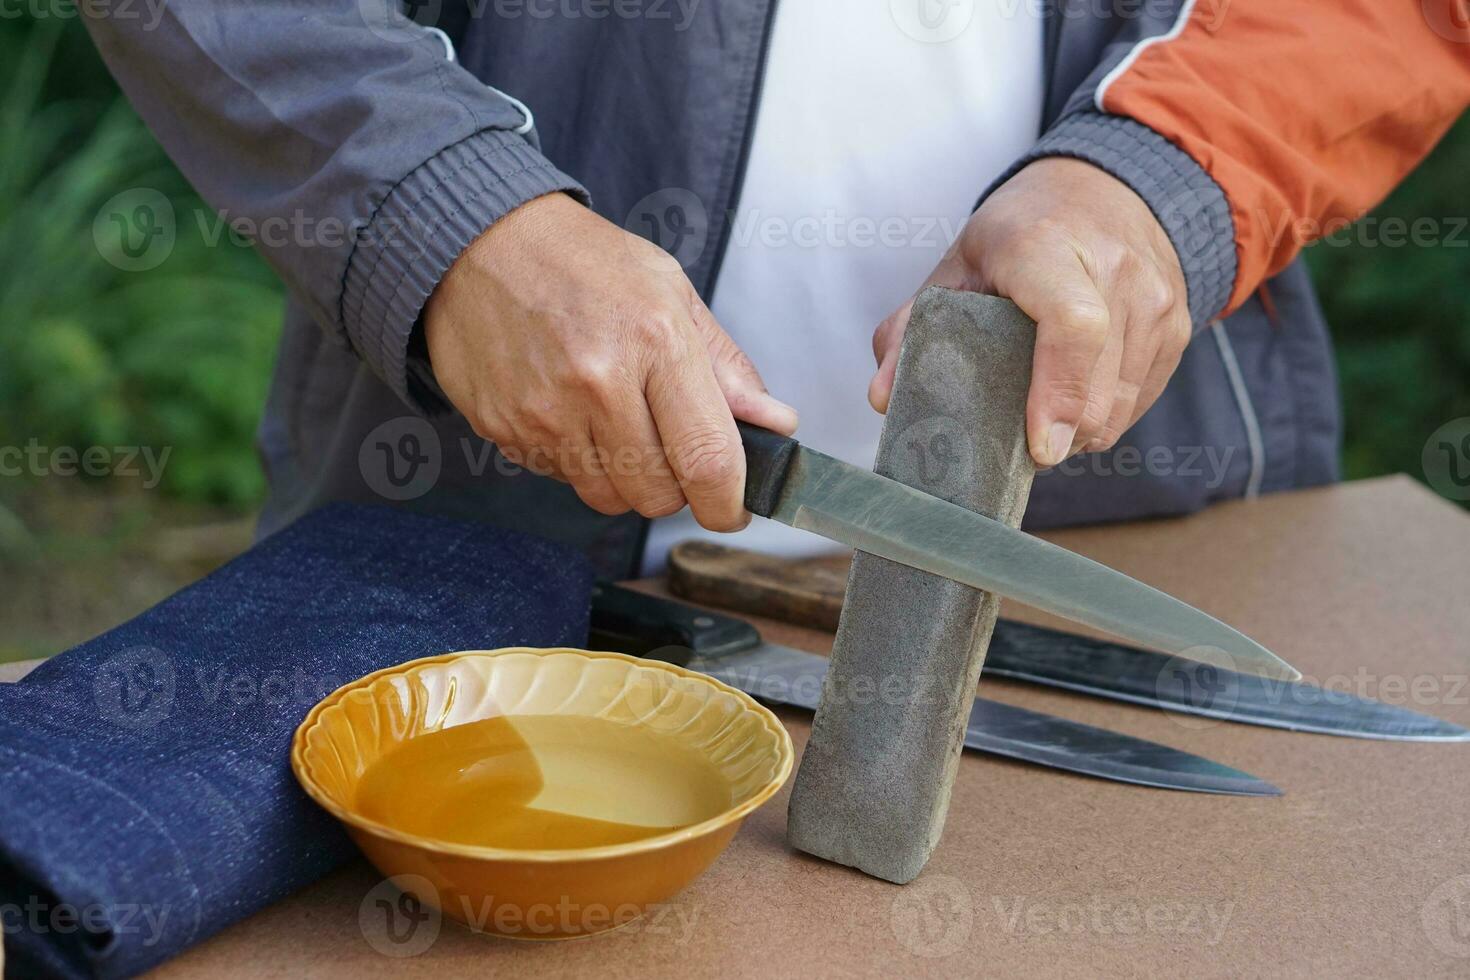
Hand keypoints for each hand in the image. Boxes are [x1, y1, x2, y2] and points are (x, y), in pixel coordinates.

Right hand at [424, 192, 797, 530]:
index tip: (733, 509)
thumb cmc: (583, 262)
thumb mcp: (671, 292)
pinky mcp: (503, 428)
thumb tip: (774, 424)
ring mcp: (544, 411)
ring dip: (624, 478)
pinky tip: (569, 410)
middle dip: (676, 488)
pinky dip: (575, 460)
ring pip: (607, 497)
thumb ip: (725, 367)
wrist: (479, 242)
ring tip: (615, 421)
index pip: (707, 459)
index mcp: (656, 341)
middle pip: (657, 494)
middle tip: (669, 448)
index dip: (729, 503)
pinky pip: (559, 478)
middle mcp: (598, 383)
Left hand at [869, 158, 1191, 466]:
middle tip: (1017, 440)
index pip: (1073, 324)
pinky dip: (1106, 415)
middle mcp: (1116, 270)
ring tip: (1044, 413)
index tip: (1040, 447)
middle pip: (1099, 386)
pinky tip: (1077, 396)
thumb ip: (913, 330)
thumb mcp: (959, 265)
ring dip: (1081, 430)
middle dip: (1058, 434)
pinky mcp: (1179, 327)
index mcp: (1047, 247)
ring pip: (1122, 406)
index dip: (1058, 393)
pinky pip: (1141, 401)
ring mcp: (1157, 300)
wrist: (1110, 187)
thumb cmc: (1023, 231)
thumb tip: (884, 398)